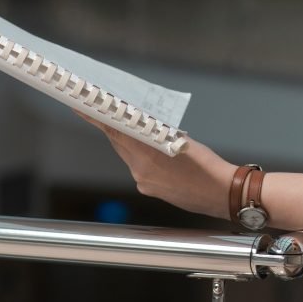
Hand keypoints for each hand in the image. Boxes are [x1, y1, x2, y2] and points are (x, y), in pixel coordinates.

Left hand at [77, 112, 234, 220]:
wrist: (221, 194)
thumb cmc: (207, 165)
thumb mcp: (184, 141)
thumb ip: (159, 133)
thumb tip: (145, 124)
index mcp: (147, 155)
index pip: (115, 132)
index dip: (96, 118)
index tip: (81, 107)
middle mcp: (140, 170)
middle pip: (120, 143)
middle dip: (114, 127)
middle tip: (105, 111)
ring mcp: (143, 182)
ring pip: (130, 155)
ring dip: (131, 142)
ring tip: (141, 130)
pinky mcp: (149, 190)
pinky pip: (139, 168)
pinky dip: (143, 156)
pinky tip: (158, 152)